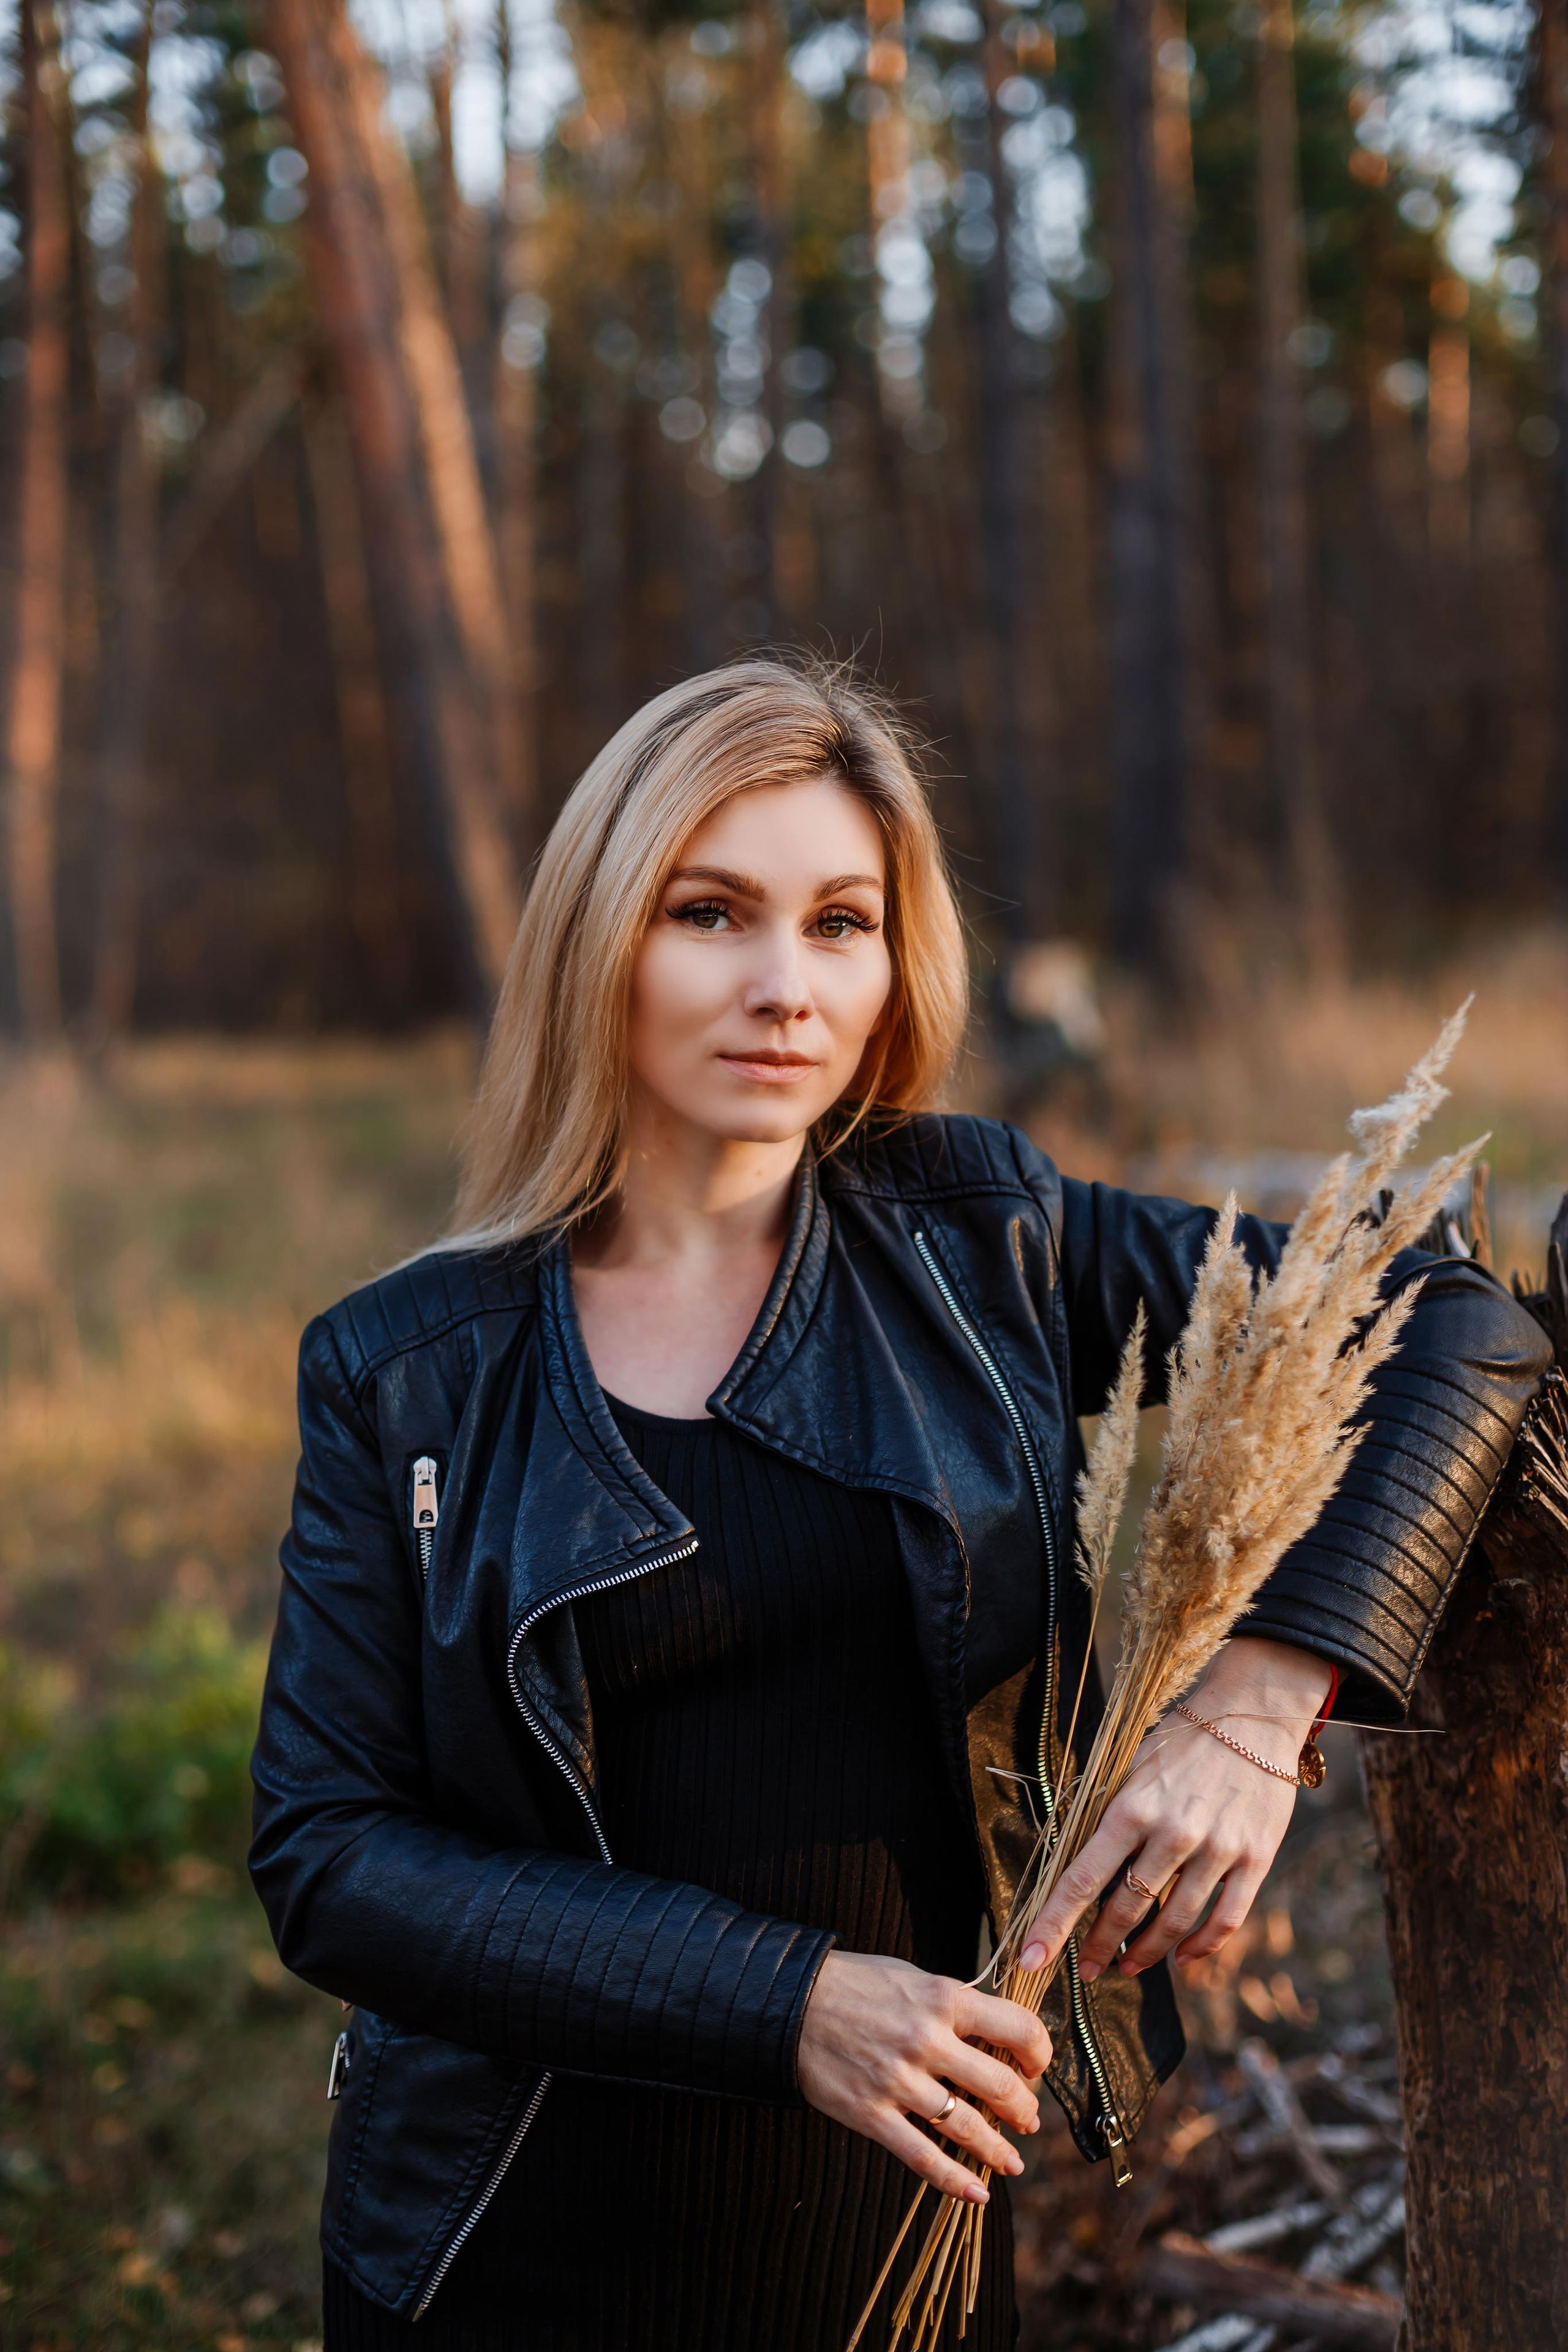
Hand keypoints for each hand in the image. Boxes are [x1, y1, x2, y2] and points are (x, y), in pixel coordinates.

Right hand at [796, 1949, 1052, 2204]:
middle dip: (1022, 2109)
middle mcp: (927, 2039)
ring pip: (966, 2127)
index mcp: (942, 1998)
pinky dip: (954, 2181)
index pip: (1016, 2027)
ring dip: (998, 2150)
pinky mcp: (871, 2113)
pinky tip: (977, 2193)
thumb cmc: (855, 1984)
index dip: (1038, 2052)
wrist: (791, 2001)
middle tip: (1027, 2121)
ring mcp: (898, 2080)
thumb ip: (951, 2003)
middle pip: (998, 2085)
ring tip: (1013, 2162)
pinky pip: (922, 2156)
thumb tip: (991, 2030)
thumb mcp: (911, 1976)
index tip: (1036, 2067)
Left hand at [1018, 1636, 1331, 1980]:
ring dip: (1146, 1954)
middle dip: (1099, 1947)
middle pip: (1126, 1908)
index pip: (1083, 1878)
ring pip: (1174, 1922)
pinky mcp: (1254, 1860)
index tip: (1031, 1959)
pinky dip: (1202, 1947)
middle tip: (1084, 1970)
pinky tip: (1183, 1958)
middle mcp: (1173, 1832)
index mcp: (1132, 1806)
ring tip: (1128, 1968)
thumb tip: (1072, 1864)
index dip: (1054, 1924)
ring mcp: (1217, 1849)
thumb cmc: (1182, 1742)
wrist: (1253, 1716)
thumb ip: (1106, 1816)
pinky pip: (1226, 1919)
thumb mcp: (1130, 1767)